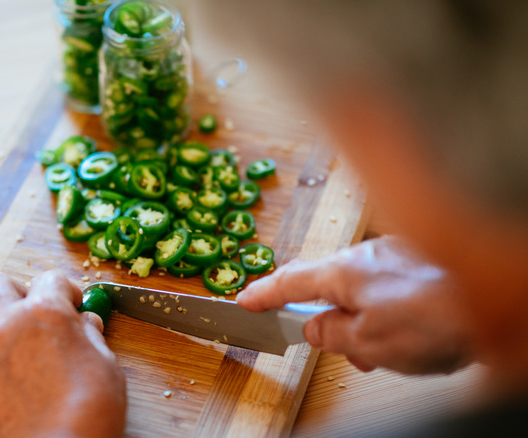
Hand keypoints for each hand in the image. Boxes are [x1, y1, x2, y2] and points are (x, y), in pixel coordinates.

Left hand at [0, 271, 125, 437]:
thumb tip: (84, 324)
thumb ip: (89, 336)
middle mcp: (6, 323)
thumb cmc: (88, 412)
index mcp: (45, 311)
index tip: (70, 303)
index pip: (50, 278)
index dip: (65, 290)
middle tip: (33, 312)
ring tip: (3, 336)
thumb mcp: (105, 364)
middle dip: (19, 293)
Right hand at [237, 236, 473, 373]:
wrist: (497, 301)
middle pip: (329, 287)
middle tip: (343, 349)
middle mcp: (365, 255)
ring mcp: (394, 254)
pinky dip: (389, 311)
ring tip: (387, 352)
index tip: (244, 300)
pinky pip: (389, 286)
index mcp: (342, 272)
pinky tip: (411, 334)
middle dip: (331, 320)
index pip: (288, 282)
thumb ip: (330, 335)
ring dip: (365, 321)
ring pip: (363, 290)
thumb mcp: (366, 342)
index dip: (262, 294)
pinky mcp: (421, 260)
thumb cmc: (434, 320)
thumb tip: (314, 329)